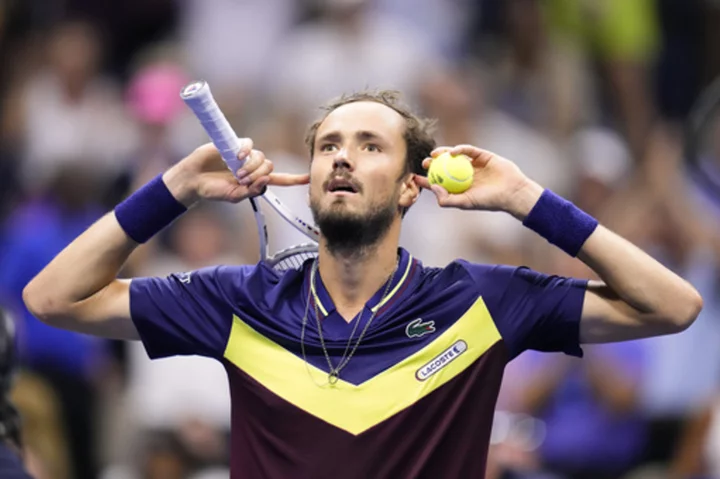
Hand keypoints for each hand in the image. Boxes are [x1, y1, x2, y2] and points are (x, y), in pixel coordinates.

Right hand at [163, 140, 308, 206]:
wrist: (194, 179)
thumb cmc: (213, 190)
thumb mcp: (234, 196)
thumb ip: (251, 192)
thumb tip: (266, 181)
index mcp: (255, 181)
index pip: (279, 179)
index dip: (294, 179)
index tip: (308, 178)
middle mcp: (253, 167)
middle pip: (269, 167)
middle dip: (258, 175)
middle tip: (242, 180)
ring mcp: (244, 155)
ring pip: (261, 157)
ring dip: (251, 167)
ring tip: (236, 173)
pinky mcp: (235, 145)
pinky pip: (249, 145)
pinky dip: (245, 151)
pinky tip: (236, 157)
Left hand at [414, 145, 543, 218]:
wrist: (511, 192)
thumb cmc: (488, 201)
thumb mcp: (465, 203)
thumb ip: (447, 199)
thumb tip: (433, 188)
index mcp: (458, 187)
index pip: (438, 182)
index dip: (426, 179)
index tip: (414, 177)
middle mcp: (463, 175)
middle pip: (444, 167)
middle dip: (432, 164)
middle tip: (424, 163)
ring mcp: (472, 164)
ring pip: (454, 156)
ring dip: (442, 153)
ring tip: (434, 154)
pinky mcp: (482, 155)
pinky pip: (468, 149)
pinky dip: (460, 149)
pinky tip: (452, 152)